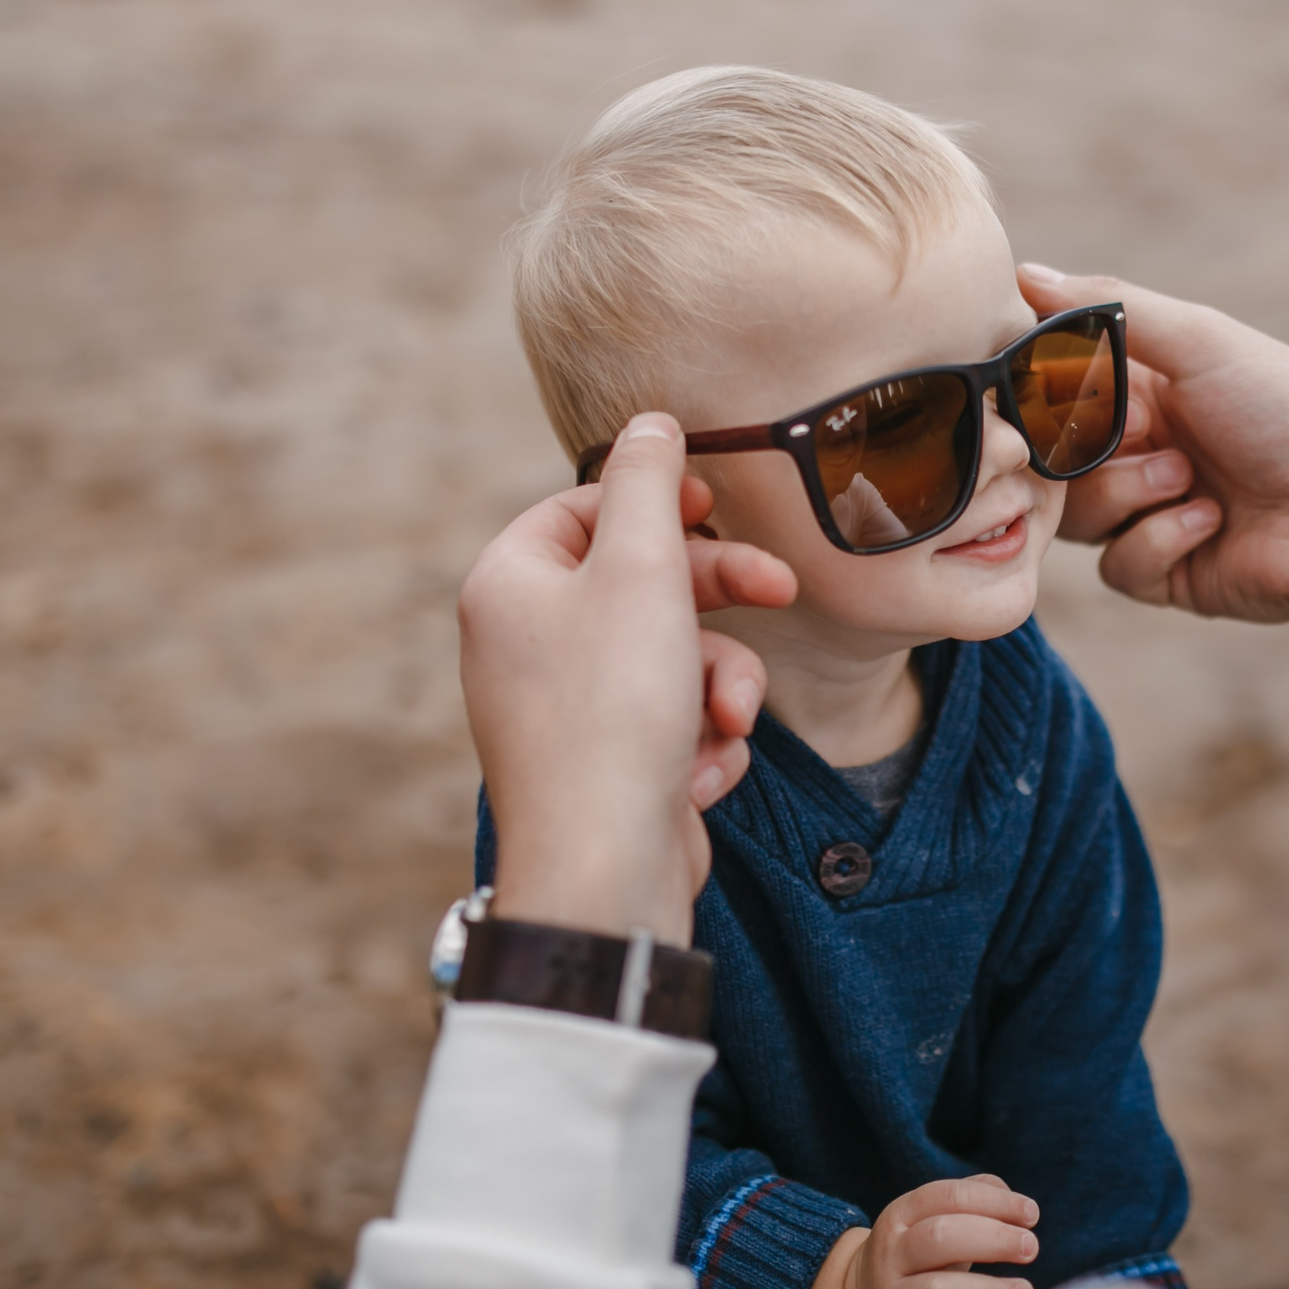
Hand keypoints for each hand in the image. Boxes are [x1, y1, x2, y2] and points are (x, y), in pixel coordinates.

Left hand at [457, 414, 797, 944]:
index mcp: (509, 586)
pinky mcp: (607, 768)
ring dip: (721, 684)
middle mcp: (525, 645)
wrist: (605, 867)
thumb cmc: (612, 714)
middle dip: (718, 596)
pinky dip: (703, 742)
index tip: (714, 506)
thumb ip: (648, 485)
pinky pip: (674, 724)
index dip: (657, 502)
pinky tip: (701, 775)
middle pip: (640, 582)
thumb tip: (649, 421)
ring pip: (674, 658)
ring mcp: (565, 712)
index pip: (584, 508)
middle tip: (779, 590)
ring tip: (730, 722)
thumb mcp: (640, 570)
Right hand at [796, 1176, 1040, 1288]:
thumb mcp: (929, 1221)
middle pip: (939, 1238)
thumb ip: (973, 1201)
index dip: (993, 1201)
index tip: (1031, 1214)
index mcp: (899, 1218)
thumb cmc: (915, 1259)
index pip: (946, 1197)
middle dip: (992, 1239)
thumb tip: (1019, 1207)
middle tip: (1031, 1248)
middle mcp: (888, 1257)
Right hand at [1018, 263, 1288, 695]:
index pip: (1052, 387)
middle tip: (1136, 433)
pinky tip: (1210, 522)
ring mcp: (1149, 513)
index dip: (1041, 391)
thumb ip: (1108, 308)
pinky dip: (1157, 540)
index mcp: (1145, 387)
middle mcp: (1140, 448)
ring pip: (1075, 515)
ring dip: (1129, 492)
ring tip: (1190, 478)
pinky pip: (1115, 565)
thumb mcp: (1201, 342)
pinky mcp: (1164, 573)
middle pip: (1050, 458)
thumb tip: (1024, 272)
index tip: (1042, 384)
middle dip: (1087, 448)